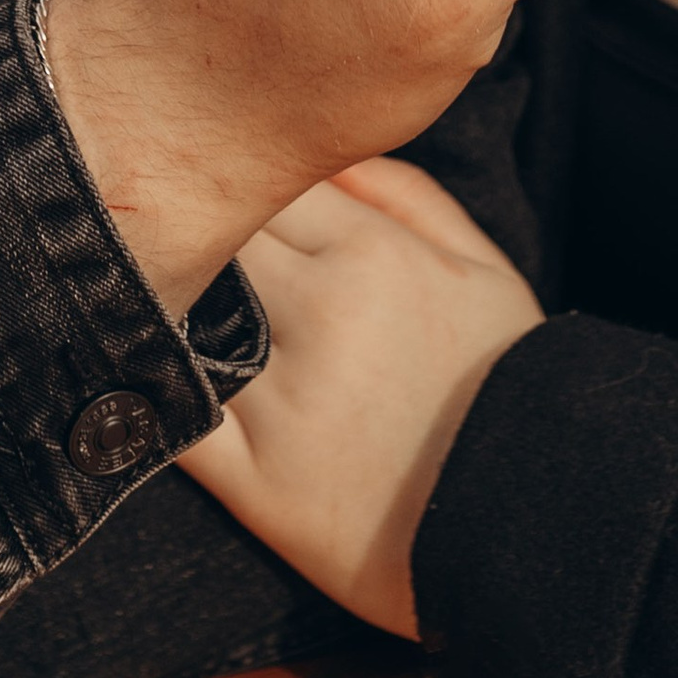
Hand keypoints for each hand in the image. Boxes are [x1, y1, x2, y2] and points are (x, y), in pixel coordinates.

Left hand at [180, 158, 541, 638]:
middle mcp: (319, 314)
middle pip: (214, 241)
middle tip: (172, 240)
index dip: (239, 187)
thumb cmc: (505, 385)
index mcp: (370, 252)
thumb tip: (324, 154)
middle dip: (200, 239)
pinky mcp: (257, 484)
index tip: (225, 198)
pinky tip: (143, 382)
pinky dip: (150, 396)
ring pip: (182, 319)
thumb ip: (403, 193)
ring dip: (166, 306)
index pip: (262, 181)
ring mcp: (282, 400)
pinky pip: (176, 421)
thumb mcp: (479, 268)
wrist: (534, 523)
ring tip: (150, 305)